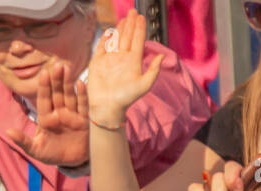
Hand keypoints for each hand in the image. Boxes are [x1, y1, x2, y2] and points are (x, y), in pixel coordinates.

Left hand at [5, 61, 89, 166]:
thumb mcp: (36, 150)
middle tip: (57, 65)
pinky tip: (81, 84)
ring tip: (67, 69)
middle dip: (57, 81)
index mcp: (46, 118)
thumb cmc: (52, 154)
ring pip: (69, 96)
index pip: (44, 100)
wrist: (71, 163)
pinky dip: (82, 96)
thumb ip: (23, 142)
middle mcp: (59, 113)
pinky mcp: (84, 121)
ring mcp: (72, 116)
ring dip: (68, 83)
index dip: (44, 87)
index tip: (43, 74)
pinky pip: (83, 106)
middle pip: (57, 94)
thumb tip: (8, 132)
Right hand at [87, 11, 162, 127]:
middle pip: (127, 36)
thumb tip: (162, 56)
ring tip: (124, 18)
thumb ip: (153, 70)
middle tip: (133, 11)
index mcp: (133, 61)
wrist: (107, 108)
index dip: (140, 28)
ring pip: (116, 39)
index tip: (141, 17)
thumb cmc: (126, 98)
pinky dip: (105, 39)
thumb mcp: (144, 85)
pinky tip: (109, 32)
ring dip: (120, 28)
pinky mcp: (97, 63)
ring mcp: (110, 59)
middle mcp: (122, 58)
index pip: (137, 40)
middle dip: (130, 24)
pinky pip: (101, 47)